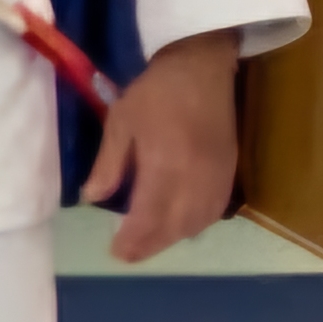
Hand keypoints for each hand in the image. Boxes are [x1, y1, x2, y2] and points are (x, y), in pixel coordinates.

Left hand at [82, 29, 239, 263]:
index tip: (116, 252)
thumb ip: (109, 164)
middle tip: (128, 254)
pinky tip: (179, 225)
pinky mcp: (231, 169)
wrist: (202, 67)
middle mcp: (196, 175)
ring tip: (149, 243)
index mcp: (166, 162)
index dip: (133, 239)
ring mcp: (218, 174)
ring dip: (173, 237)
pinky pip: (216, 209)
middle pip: (176, 225)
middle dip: (152, 244)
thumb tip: (92, 198)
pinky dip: (197, 223)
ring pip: (199, 221)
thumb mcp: (120, 122)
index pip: (150, 214)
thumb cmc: (155, 92)